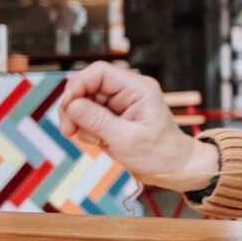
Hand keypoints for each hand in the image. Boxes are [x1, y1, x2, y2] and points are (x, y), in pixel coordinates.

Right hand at [55, 62, 217, 191]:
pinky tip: (102, 143)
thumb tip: (72, 104)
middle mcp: (128, 92)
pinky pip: (88, 118)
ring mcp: (120, 104)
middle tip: (68, 131)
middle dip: (74, 108)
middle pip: (86, 87)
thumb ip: (98, 121)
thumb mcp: (126, 139)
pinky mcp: (113, 118)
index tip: (67, 110)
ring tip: (98, 141)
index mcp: (138, 89)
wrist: (174, 168)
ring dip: (81, 123)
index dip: (77, 86)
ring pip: (84, 104)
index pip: (99, 72)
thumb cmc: (159, 154)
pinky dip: (87, 131)